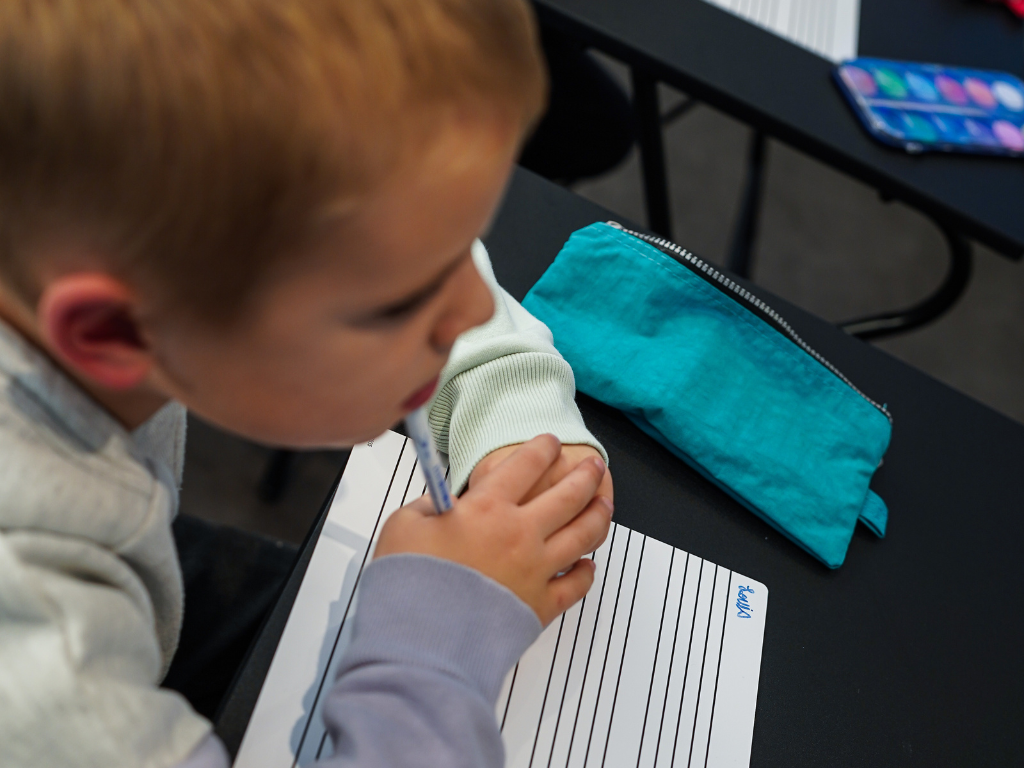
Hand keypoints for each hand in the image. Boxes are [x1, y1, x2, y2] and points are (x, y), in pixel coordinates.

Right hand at [374, 434, 613, 624]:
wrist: (423, 640)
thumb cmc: (409, 582)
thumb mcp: (403, 525)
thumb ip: (429, 506)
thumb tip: (446, 506)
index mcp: (487, 507)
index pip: (526, 465)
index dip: (543, 448)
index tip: (551, 442)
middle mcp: (520, 533)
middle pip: (568, 495)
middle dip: (585, 474)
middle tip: (594, 464)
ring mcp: (536, 570)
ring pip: (583, 535)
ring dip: (598, 515)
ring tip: (605, 504)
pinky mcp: (540, 606)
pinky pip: (576, 586)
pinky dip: (587, 573)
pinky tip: (589, 565)